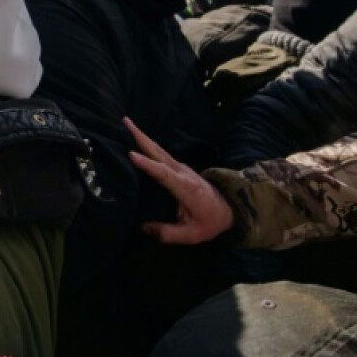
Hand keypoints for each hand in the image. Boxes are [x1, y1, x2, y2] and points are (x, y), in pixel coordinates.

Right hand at [124, 117, 234, 244]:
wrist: (231, 209)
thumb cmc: (210, 222)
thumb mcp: (192, 234)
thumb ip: (168, 233)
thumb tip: (144, 228)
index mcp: (186, 188)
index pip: (164, 174)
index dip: (148, 165)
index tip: (131, 154)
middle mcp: (183, 173)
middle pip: (160, 153)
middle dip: (142, 137)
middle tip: (125, 122)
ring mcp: (182, 168)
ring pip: (159, 150)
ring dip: (143, 137)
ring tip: (127, 124)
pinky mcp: (179, 168)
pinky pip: (161, 154)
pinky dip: (148, 144)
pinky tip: (138, 140)